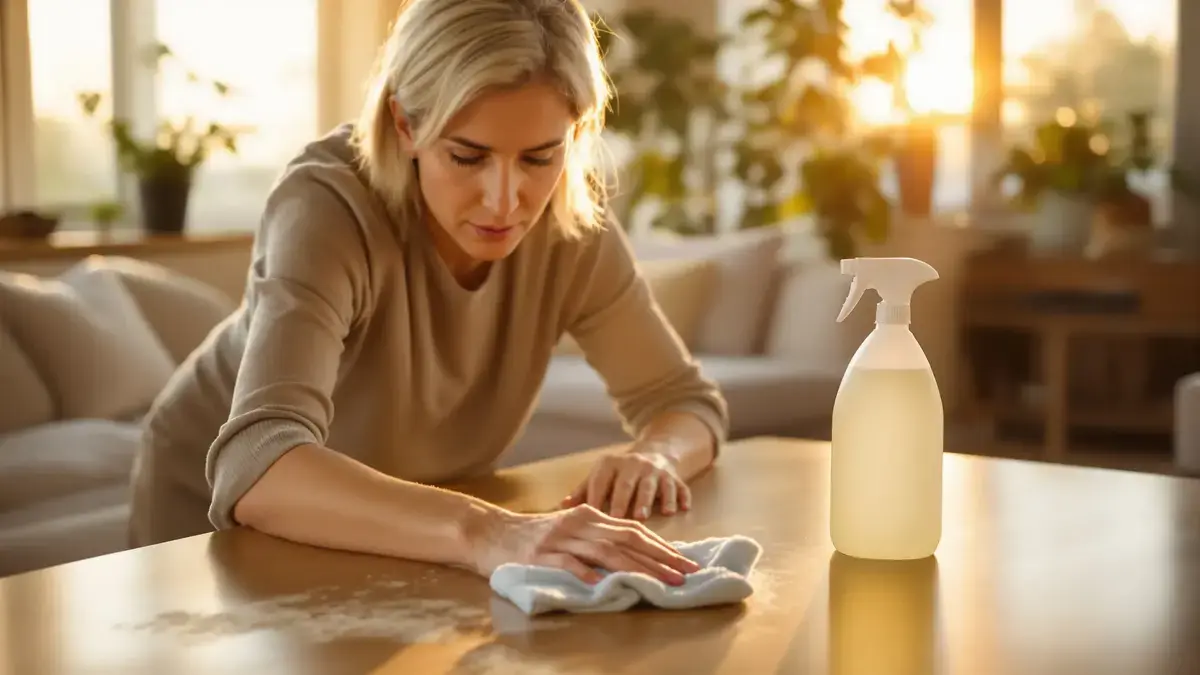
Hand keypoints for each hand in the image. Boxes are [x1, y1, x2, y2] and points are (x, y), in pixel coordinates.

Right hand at [470, 504, 700, 584]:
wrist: (488, 532)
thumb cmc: (533, 536)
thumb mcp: (570, 530)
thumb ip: (599, 539)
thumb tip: (636, 557)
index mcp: (590, 515)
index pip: (634, 530)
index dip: (662, 546)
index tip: (685, 562)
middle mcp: (580, 524)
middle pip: (628, 540)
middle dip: (661, 558)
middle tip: (685, 574)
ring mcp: (561, 539)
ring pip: (606, 552)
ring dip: (638, 568)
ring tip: (660, 583)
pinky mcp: (541, 555)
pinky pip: (568, 564)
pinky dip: (587, 573)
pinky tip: (604, 584)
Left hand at [560, 448, 690, 520]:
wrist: (655, 453)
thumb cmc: (620, 474)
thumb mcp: (600, 476)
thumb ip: (583, 492)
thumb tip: (561, 507)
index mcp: (611, 464)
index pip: (601, 481)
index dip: (595, 498)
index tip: (590, 517)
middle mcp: (634, 463)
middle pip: (627, 483)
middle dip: (622, 500)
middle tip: (616, 519)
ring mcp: (656, 470)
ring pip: (652, 484)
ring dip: (648, 500)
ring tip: (643, 516)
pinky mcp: (674, 477)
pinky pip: (679, 486)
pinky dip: (680, 497)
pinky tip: (680, 510)